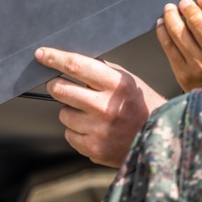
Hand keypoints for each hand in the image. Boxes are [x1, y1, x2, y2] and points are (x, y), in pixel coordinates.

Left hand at [35, 47, 165, 167]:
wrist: (160, 138)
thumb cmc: (143, 105)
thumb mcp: (131, 81)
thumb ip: (104, 72)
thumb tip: (75, 62)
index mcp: (117, 84)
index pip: (76, 66)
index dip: (54, 58)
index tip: (41, 54)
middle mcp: (106, 106)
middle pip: (60, 89)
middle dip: (57, 85)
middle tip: (62, 86)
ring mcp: (97, 129)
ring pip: (63, 113)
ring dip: (72, 111)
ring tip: (93, 114)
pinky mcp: (92, 148)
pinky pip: (69, 133)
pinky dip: (78, 130)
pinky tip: (96, 129)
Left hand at [156, 0, 201, 91]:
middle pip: (198, 23)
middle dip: (188, 8)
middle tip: (183, 2)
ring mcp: (199, 66)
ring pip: (180, 33)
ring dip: (172, 17)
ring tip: (170, 9)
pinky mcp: (183, 74)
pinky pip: (169, 47)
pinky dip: (163, 33)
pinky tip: (162, 24)